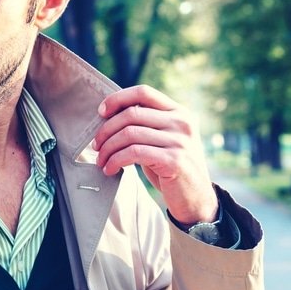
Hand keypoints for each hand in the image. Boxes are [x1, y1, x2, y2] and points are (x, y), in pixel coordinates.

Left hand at [93, 85, 217, 223]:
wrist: (195, 197)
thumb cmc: (170, 167)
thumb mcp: (163, 139)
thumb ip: (145, 124)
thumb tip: (107, 115)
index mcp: (179, 112)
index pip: (143, 92)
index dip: (118, 99)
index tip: (100, 112)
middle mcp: (182, 122)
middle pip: (131, 113)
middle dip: (106, 130)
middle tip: (95, 145)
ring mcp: (179, 140)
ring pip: (129, 134)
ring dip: (108, 148)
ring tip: (101, 160)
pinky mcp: (174, 160)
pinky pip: (133, 153)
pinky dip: (115, 160)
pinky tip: (110, 169)